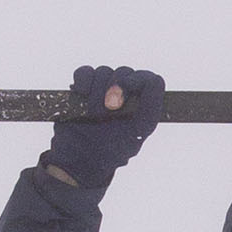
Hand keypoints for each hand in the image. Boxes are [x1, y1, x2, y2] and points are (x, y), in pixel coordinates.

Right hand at [44, 64, 165, 194]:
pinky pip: (86, 72)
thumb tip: (151, 82)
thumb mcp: (136, 137)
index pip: (151, 81)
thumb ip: (147, 113)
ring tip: (92, 114)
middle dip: (113, 90)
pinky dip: (83, 81)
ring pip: (104, 72)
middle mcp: (127, 94)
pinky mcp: (85, 87)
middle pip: (125, 72)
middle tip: (105, 111)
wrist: (80, 159)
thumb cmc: (111, 151)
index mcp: (142, 106)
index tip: (126, 89)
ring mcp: (105, 89)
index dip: (140, 80)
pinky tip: (82, 94)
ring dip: (96, 93)